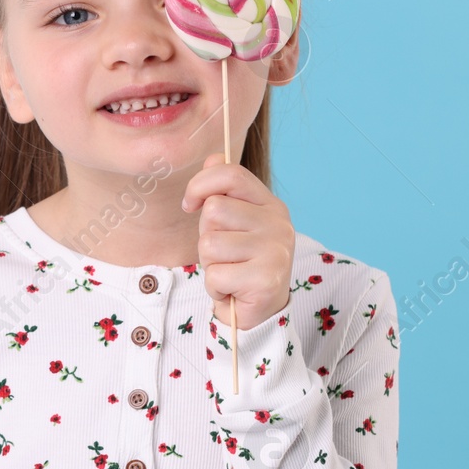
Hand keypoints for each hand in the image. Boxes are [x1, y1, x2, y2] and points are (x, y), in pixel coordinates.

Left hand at [181, 153, 294, 330]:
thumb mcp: (231, 223)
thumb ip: (223, 190)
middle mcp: (278, 223)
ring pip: (210, 244)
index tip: (189, 205)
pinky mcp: (266, 280)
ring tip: (228, 272)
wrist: (259, 311)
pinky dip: (215, 288)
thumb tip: (213, 157)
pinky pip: (216, 275)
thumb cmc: (241, 263)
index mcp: (270, 204)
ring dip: (209, 264)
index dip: (200, 184)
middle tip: (222, 254)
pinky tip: (232, 291)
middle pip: (214, 211)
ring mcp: (275, 251)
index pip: (231, 174)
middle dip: (206, 235)